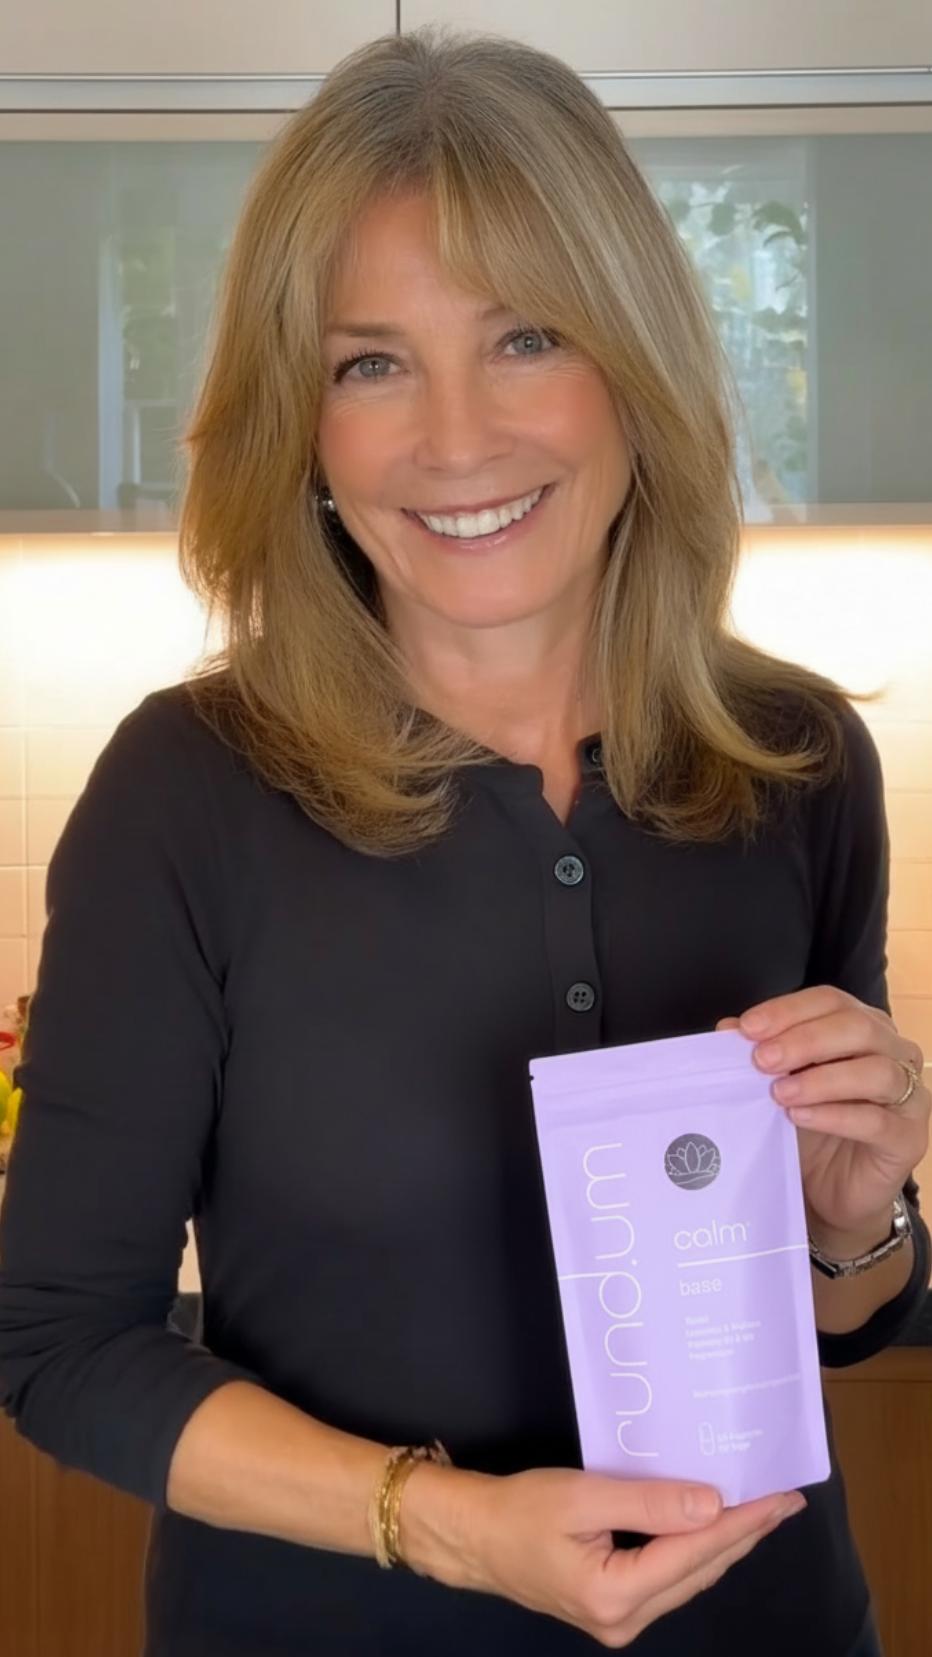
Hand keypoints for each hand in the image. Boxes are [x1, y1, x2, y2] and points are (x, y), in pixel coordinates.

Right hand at [415, 1466, 804, 1645]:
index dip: (742, 1521)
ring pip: (688, 1578)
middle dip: (745, 1533)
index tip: (781, 1496)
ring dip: (725, 1543)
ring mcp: (619, 1620)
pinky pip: (668, 1578)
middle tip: (785, 1500)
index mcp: (617, 1595)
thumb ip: (648, 1500)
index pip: (696, 1550)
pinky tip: (712, 1527)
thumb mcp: (582, 1497)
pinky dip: (695, 1550)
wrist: (472, 1537)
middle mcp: (625, 1620)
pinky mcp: (612, 1608)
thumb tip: (712, 1504)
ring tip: (761, 1511)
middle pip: (700, 1570)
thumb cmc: (519, 1510)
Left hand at [717, 986, 929, 1246]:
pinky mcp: (909, 1138)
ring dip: (822, 1078)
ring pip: (876, 1071)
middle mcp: (894, 1052)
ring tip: (780, 1093)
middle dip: (805, 1039)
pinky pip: (877, 1120)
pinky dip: (835, 1115)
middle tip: (762, 1060)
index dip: (789, 1010)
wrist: (832, 1191)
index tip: (748, 1028)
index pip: (831, 1001)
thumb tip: (728, 1028)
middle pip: (858, 1027)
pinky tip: (800, 1116)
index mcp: (863, 1027)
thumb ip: (761, 1052)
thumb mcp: (780, 1085)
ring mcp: (909, 1095)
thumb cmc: (811, 1128)